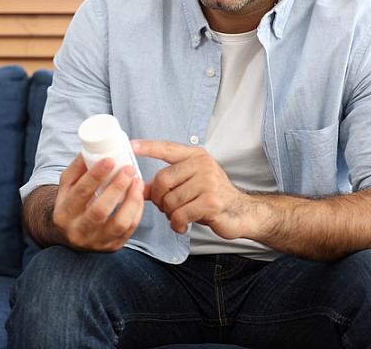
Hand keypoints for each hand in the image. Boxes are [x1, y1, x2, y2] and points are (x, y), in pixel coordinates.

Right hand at [51, 153, 144, 251]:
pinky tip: (139, 195)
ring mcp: (96, 242)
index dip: (96, 175)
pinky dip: (137, 211)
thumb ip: (78, 168)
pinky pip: (128, 229)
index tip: (110, 160)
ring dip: (131, 200)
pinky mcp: (111, 246)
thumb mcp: (67, 185)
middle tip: (129, 169)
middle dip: (117, 187)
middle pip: (99, 210)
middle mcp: (78, 230)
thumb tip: (92, 149)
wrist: (68, 234)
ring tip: (137, 182)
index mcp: (64, 212)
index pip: (80, 192)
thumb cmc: (70, 203)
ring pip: (118, 223)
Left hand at [133, 139, 255, 238]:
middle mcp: (202, 165)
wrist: (240, 212)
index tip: (130, 145)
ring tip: (178, 216)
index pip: (167, 148)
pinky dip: (177, 224)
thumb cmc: (211, 196)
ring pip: (170, 200)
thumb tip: (138, 186)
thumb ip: (165, 183)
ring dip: (169, 214)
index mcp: (195, 156)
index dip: (147, 147)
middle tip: (164, 208)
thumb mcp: (188, 184)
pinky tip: (183, 226)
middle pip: (162, 180)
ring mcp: (208, 182)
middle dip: (158, 198)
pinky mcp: (211, 202)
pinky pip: (180, 214)